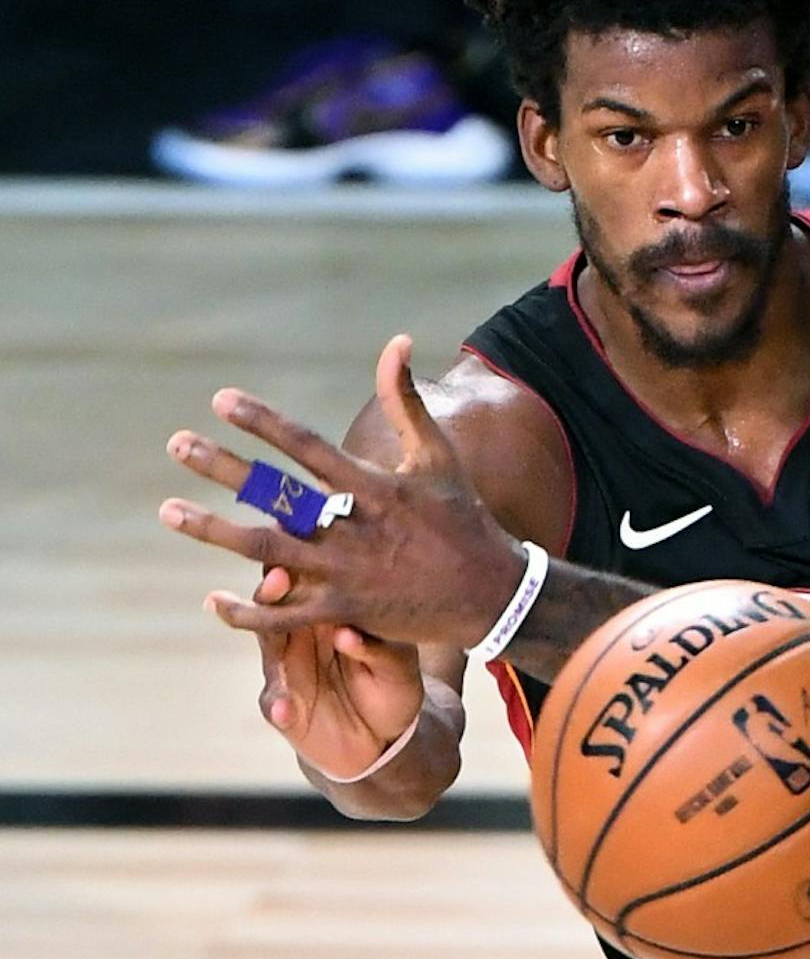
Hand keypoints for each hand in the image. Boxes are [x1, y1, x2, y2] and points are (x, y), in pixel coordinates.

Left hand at [159, 335, 525, 647]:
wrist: (492, 593)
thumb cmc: (463, 519)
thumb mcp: (439, 457)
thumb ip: (407, 401)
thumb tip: (397, 342)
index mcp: (375, 488)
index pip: (308, 448)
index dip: (263, 422)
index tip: (221, 400)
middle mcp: (354, 528)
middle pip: (276, 495)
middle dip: (223, 468)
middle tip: (176, 444)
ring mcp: (348, 573)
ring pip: (267, 551)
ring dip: (214, 530)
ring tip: (168, 511)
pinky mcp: (347, 612)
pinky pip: (287, 616)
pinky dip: (248, 611)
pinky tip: (212, 600)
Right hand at [252, 565, 424, 779]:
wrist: (387, 736)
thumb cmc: (392, 684)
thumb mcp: (398, 664)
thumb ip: (379, 648)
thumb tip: (348, 634)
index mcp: (327, 617)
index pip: (307, 584)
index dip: (305, 566)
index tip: (305, 549)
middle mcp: (299, 639)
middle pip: (275, 607)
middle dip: (274, 591)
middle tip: (279, 576)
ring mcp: (286, 674)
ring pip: (268, 648)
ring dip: (264, 634)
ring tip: (268, 625)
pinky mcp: (284, 713)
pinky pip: (275, 707)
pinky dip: (278, 706)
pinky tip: (284, 707)